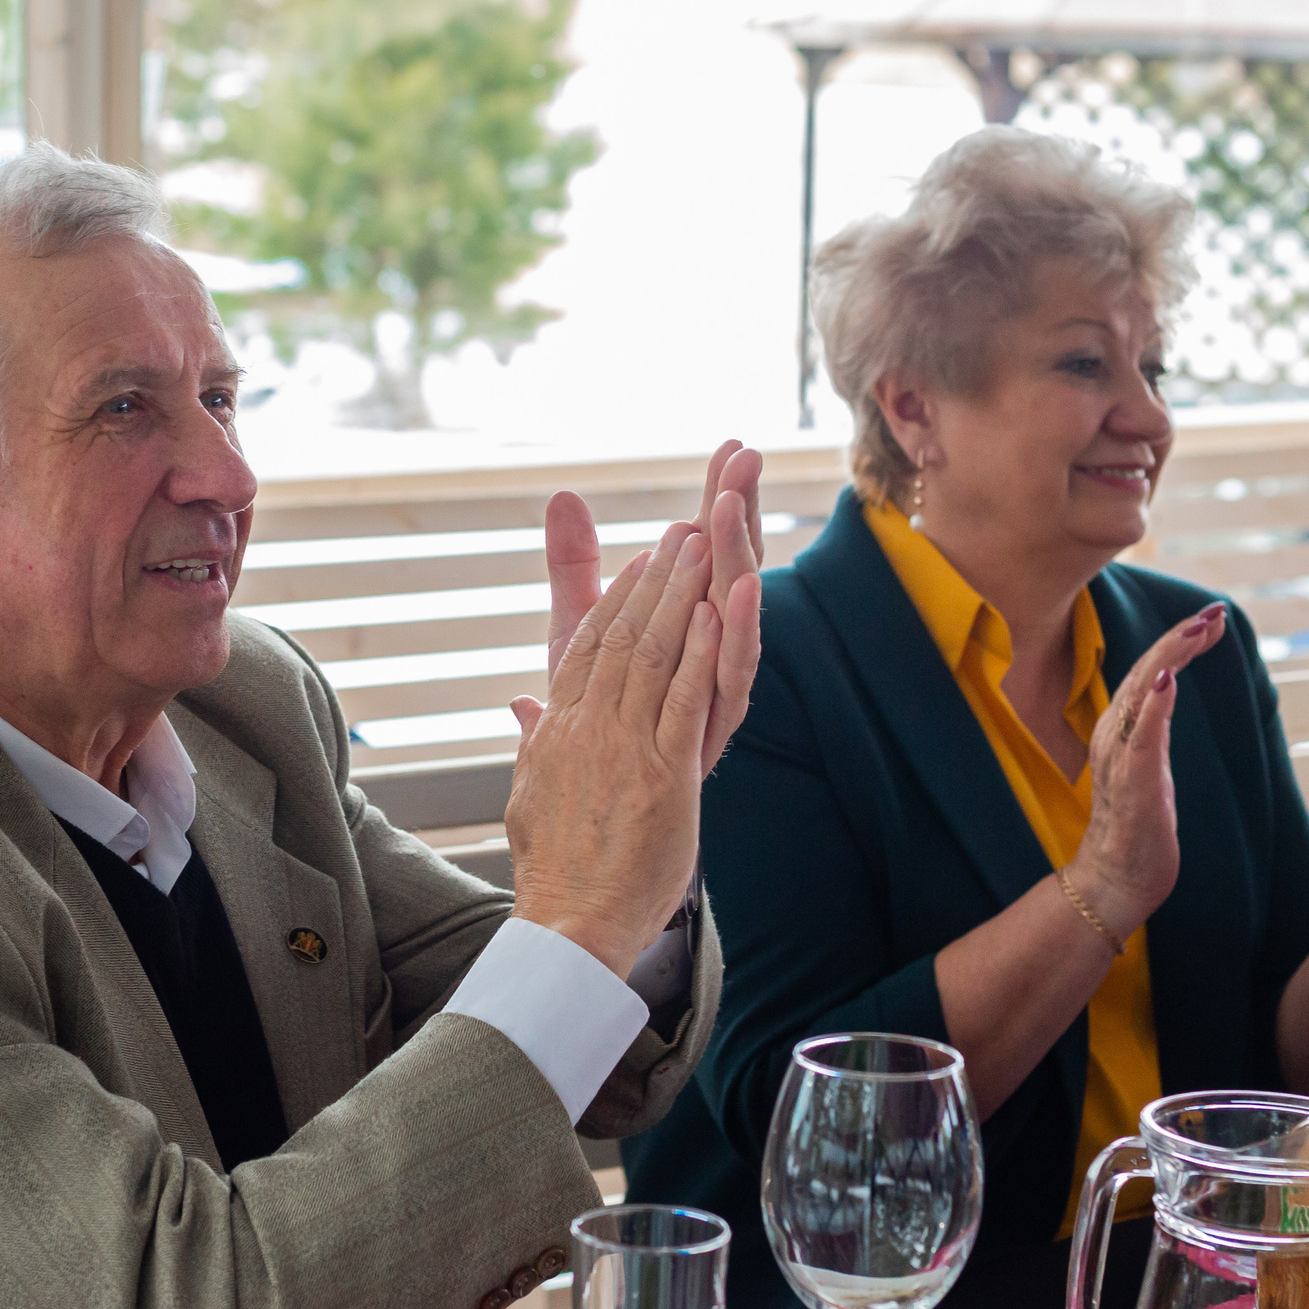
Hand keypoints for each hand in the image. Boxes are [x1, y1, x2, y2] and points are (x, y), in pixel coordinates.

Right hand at [505, 525, 722, 975]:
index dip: (613, 599)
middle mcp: (587, 730)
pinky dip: (699, 652)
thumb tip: (524, 707)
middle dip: (652, 580)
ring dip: (680, 597)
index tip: (637, 563)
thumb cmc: (556, 873)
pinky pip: (683, 700)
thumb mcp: (531, 796)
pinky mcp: (664, 776)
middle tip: (678, 534)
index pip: (585, 649)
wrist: (569, 925)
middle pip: (621, 637)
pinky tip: (717, 612)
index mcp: (557, 733)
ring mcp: (625, 750)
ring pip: (653, 655)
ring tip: (702, 548)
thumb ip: (534, 744)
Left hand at [543, 439, 762, 771]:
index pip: (705, 554)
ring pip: (732, 620)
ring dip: (734, 559)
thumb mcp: (573, 642)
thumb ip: (575, 572)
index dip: (717, 500)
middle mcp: (706, 663)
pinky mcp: (703, 744)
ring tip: (730, 502)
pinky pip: (724, 682)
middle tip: (744, 452)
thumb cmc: (590, 747)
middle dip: (735, 511)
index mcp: (684, 635)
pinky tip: (733, 592)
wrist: (593, 864)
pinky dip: (730, 635)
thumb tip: (564, 497)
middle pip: (728, 572)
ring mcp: (708, 702)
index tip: (732, 444)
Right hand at [1060, 602, 1228, 939]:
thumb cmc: (1136, 823)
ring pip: (1141, 695)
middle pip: (1146, 673)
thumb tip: (1168, 683)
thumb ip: (1155, 721)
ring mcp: (1120, 758)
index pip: (1150, 672)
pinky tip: (1167, 680)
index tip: (1211, 618)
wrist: (1115, 879)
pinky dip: (1153, 706)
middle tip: (1214, 612)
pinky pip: (1141, 739)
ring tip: (1197, 629)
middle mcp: (1114, 734)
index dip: (1178, 642)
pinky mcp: (1133, 785)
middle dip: (1179, 639)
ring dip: (1169, 658)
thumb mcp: (1151, 761)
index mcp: (1121, 727)